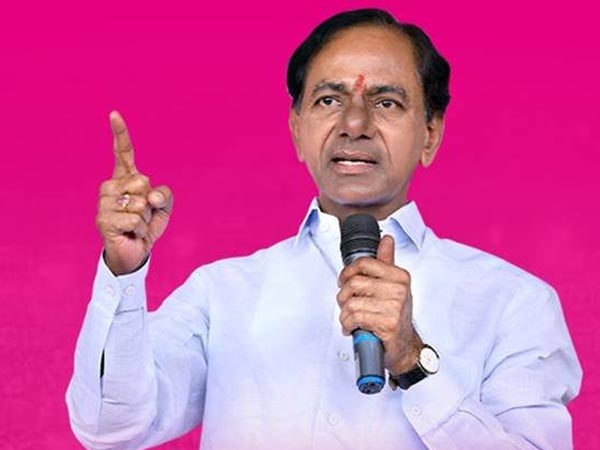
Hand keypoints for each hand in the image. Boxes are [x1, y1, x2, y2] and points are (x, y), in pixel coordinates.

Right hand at [96, 111, 172, 274]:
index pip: (123, 153)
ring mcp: (105, 203)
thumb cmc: (147, 226)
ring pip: (140, 203)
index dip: (120, 134)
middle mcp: (111, 187)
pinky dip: (141, 230)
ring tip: (136, 226)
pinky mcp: (103, 220)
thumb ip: (164, 195)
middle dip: (151, 202)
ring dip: (146, 219)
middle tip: (143, 215)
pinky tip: (131, 234)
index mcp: (125, 178)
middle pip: (143, 181)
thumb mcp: (164, 207)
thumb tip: (149, 197)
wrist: (135, 252)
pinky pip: (135, 219)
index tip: (114, 114)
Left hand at [337, 235, 422, 374]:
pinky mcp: (387, 324)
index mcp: (399, 276)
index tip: (344, 282)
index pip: (363, 263)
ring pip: (351, 303)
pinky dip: (348, 325)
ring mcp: (394, 307)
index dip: (347, 273)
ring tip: (351, 319)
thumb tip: (386, 239)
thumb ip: (387, 261)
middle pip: (353, 284)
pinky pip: (355, 318)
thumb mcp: (393, 285)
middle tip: (346, 305)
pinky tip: (353, 328)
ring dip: (345, 314)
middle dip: (343, 297)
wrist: (405, 346)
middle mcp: (399, 289)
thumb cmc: (395, 315)